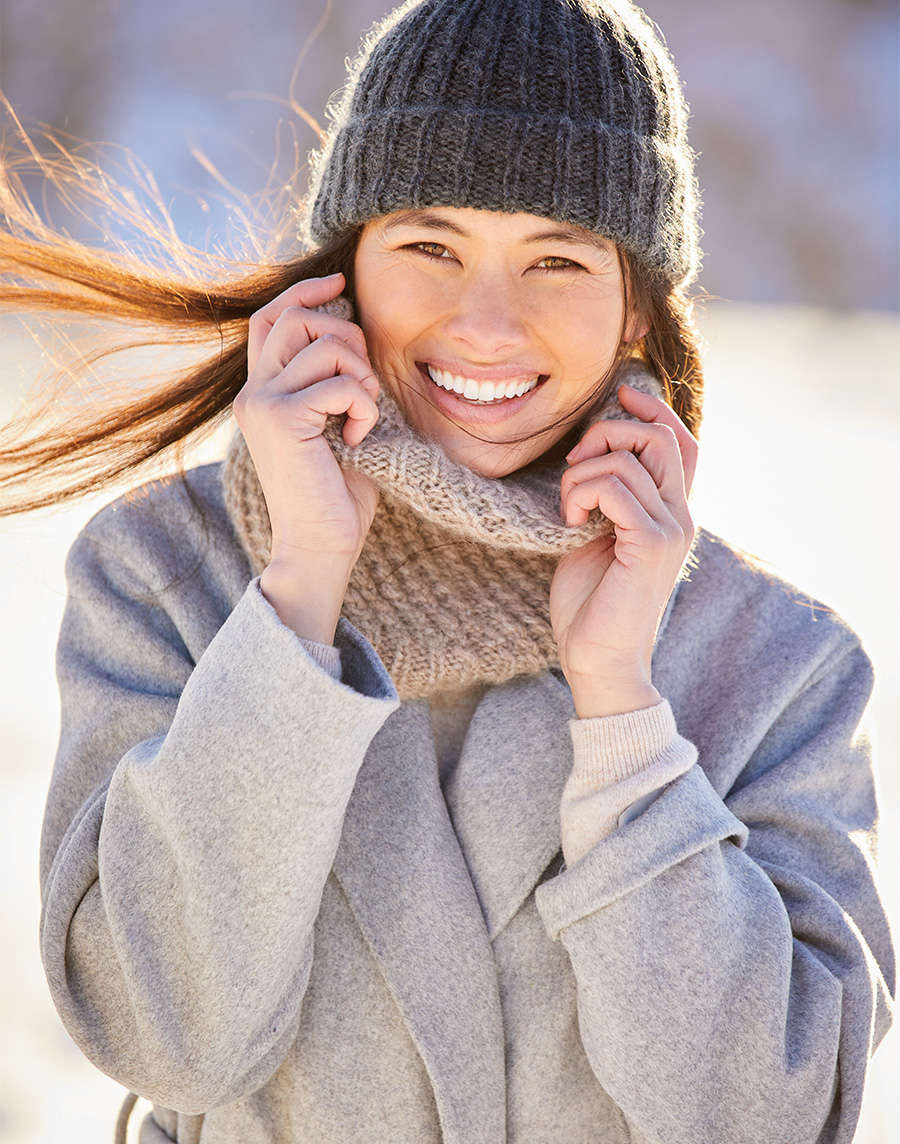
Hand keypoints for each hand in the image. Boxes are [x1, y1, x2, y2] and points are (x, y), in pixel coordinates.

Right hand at [233, 273, 379, 642]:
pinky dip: (365, 408)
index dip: (305, 293)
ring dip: (362, 377)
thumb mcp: (336, 426)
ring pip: (325, 345)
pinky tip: (359, 440)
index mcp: (262, 393)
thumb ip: (335, 382)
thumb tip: (355, 332)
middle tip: (366, 385)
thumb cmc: (337, 495)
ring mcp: (262, 404)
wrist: (320, 548)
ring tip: (364, 417)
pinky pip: (342, 383)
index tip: (341, 284)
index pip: (272, 318)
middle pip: (298, 318)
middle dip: (348, 339)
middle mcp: (252, 393)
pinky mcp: (282, 419)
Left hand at [550, 384, 697, 717]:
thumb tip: (593, 454)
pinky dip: (581, 493)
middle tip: (573, 464)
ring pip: (627, 459)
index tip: (620, 393)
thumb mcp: (597, 537)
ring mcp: (671, 529)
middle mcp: (681, 517)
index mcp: (670, 514)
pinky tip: (571, 524)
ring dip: (580, 474)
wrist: (597, 660)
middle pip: (660, 438)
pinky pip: (615, 487)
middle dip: (607, 433)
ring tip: (568, 510)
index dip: (655, 411)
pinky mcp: (652, 544)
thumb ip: (608, 498)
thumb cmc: (591, 604)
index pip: (682, 443)